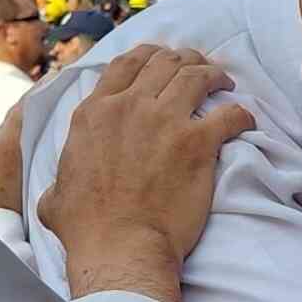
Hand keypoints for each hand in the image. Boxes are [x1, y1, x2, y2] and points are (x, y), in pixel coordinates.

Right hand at [38, 45, 254, 301]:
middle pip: (166, 62)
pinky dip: (242, 113)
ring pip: (197, 76)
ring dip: (215, 75)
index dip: (152, 56)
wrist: (122, 246)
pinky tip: (246, 119)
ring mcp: (165, 122)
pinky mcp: (198, 143)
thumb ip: (60, 179)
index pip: (127, 63)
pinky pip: (230, 114)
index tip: (167, 60)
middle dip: (187, 60)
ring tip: (226, 83)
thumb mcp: (55, 195)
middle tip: (201, 69)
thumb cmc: (87, 228)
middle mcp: (129, 107)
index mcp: (94, 113)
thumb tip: (56, 190)